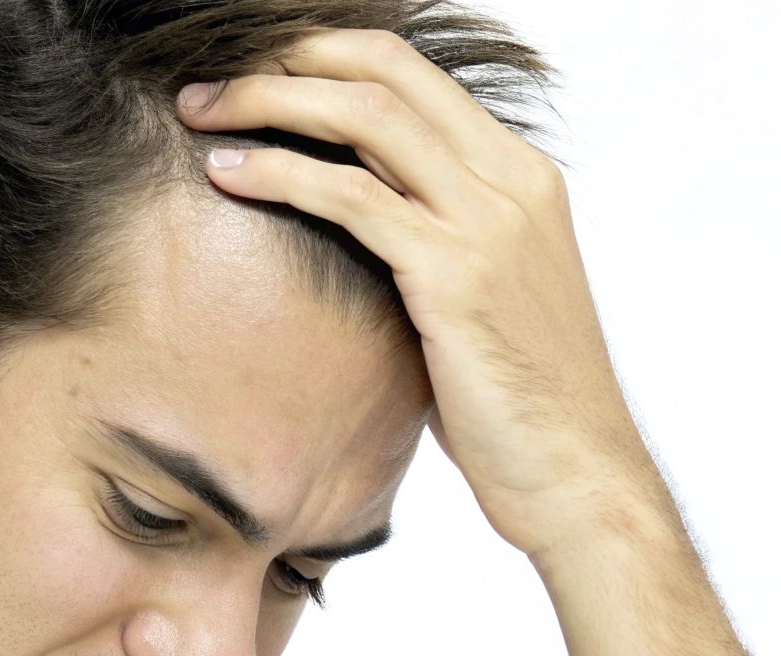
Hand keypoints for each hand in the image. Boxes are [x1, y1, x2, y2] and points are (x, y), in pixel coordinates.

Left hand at [175, 28, 664, 560]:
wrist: (580, 474)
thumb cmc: (525, 406)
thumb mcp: (487, 299)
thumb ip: (439, 240)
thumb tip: (364, 220)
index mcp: (524, 178)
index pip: (415, 73)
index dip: (327, 56)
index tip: (259, 72)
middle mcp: (513, 182)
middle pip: (384, 70)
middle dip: (287, 59)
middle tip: (210, 78)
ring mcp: (489, 223)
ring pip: (364, 116)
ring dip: (268, 100)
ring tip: (201, 111)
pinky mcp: (455, 275)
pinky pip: (350, 197)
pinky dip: (279, 173)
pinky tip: (228, 176)